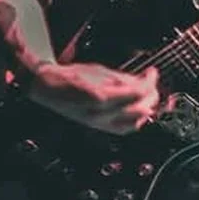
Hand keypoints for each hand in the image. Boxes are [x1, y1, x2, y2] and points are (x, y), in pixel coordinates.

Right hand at [29, 63, 159, 134]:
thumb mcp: (98, 71)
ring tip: (148, 97)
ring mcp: (98, 123)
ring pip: (134, 124)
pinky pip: (122, 128)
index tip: (152, 72)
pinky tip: (138, 112)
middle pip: (139, 110)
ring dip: (146, 110)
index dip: (148, 82)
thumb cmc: (68, 76)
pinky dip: (135, 121)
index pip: (136, 93)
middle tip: (153, 83)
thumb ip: (123, 79)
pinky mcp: (96, 126)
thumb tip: (143, 80)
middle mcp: (100, 114)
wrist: (46, 88)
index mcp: (100, 97)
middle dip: (151, 95)